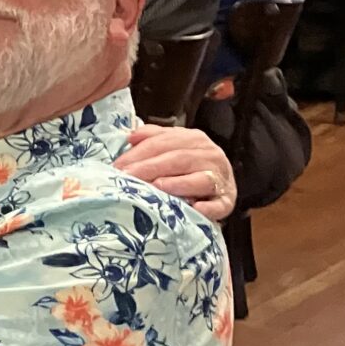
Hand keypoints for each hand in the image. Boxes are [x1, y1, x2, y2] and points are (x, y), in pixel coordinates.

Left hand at [117, 124, 235, 220]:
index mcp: (195, 140)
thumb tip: (132, 136)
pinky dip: (209, 208)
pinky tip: (196, 209)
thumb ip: (154, 139)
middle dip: (150, 167)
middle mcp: (211, 156)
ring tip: (157, 187)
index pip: (165, 142)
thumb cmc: (187, 168)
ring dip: (179, 183)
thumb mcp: (172, 148)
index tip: (118, 166)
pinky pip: (219, 205)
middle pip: (179, 159)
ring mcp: (221, 179)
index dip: (139, 153)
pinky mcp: (226, 202)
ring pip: (201, 179)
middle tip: (127, 177)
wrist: (220, 188)